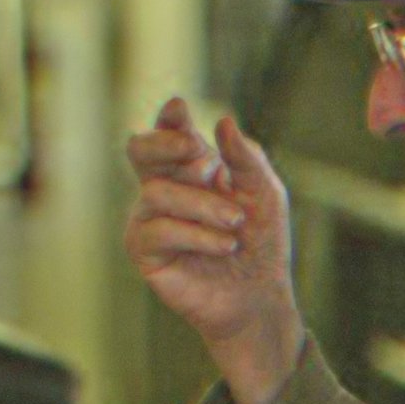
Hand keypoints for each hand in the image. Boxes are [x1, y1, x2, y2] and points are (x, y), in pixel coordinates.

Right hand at [122, 98, 299, 403]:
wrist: (258, 295)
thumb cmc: (261, 242)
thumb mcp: (265, 193)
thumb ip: (246, 157)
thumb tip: (222, 120)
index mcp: (191, 167)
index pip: (171, 133)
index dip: (169, 119)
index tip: (180, 108)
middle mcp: (164, 187)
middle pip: (139, 149)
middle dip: (162, 143)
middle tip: (197, 153)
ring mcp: (149, 218)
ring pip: (157, 191)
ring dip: (203, 205)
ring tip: (236, 224)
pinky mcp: (143, 251)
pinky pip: (157, 230)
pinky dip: (196, 234)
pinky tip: (223, 246)